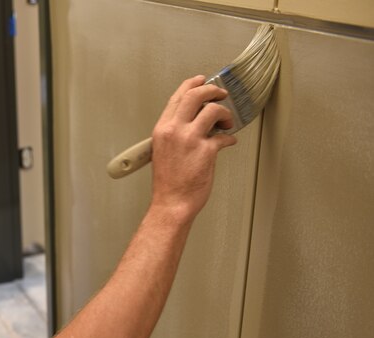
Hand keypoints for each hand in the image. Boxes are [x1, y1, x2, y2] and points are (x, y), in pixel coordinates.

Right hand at [150, 75, 237, 220]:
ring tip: (227, 123)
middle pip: (196, 96)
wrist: (171, 203)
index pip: (177, 98)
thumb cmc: (168, 183)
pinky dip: (230, 138)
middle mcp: (175, 130)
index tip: (201, 80)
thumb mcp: (162, 151)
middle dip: (213, 90)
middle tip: (222, 93)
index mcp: (162, 130)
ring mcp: (191, 140)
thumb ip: (174, 133)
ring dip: (225, 114)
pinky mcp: (207, 151)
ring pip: (214, 110)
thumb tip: (194, 122)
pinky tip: (229, 141)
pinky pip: (224, 136)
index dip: (192, 84)